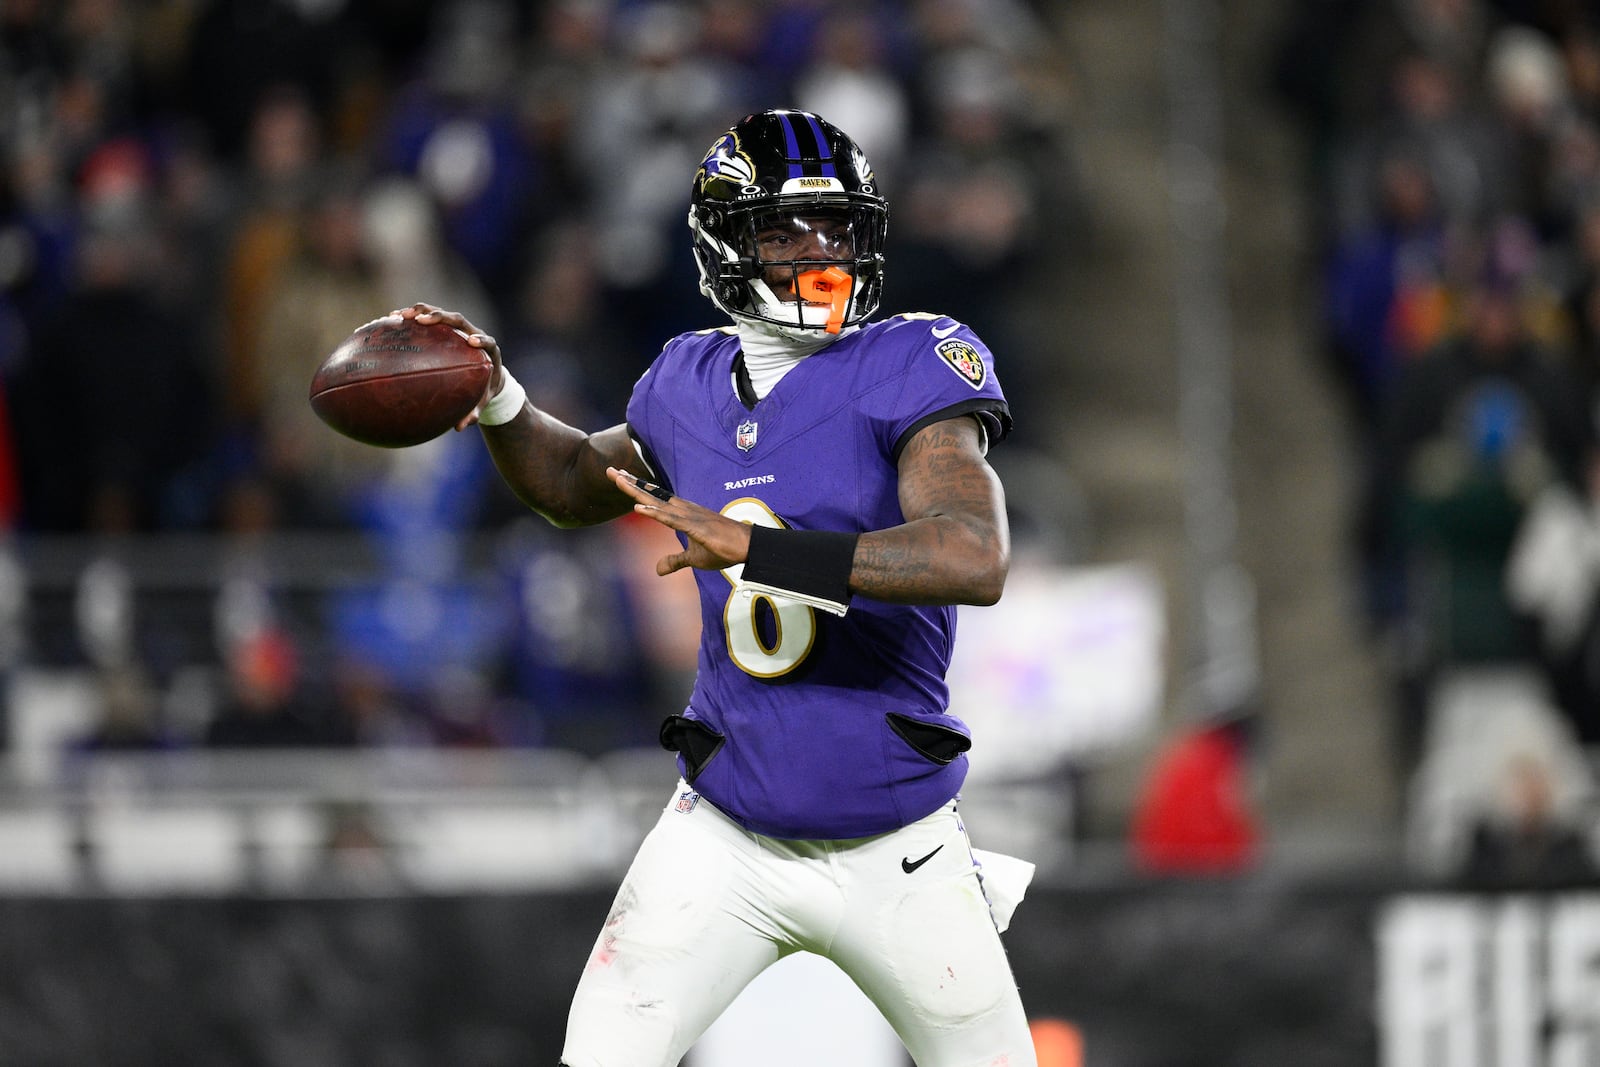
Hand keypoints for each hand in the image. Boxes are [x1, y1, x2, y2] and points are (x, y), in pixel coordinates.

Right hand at [392, 303, 503, 430]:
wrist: (487, 375)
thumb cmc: (484, 390)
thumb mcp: (481, 403)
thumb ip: (474, 413)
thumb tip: (459, 427)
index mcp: (487, 352)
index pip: (487, 341)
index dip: (481, 339)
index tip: (471, 342)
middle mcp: (473, 335)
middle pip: (459, 321)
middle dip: (441, 317)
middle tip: (423, 320)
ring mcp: (460, 330)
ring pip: (442, 316)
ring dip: (423, 312)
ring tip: (401, 314)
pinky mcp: (447, 329)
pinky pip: (430, 320)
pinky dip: (413, 318)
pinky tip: (393, 319)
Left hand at [606, 467, 753, 574]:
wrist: (748, 546)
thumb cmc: (724, 548)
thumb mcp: (694, 558)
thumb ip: (675, 561)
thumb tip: (657, 570)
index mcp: (681, 514)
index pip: (654, 499)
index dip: (636, 489)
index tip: (619, 478)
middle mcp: (683, 510)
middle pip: (651, 494)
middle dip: (630, 483)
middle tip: (610, 470)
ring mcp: (689, 516)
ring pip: (657, 502)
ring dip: (638, 492)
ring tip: (619, 481)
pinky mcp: (696, 527)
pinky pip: (671, 520)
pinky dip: (655, 514)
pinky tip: (640, 509)